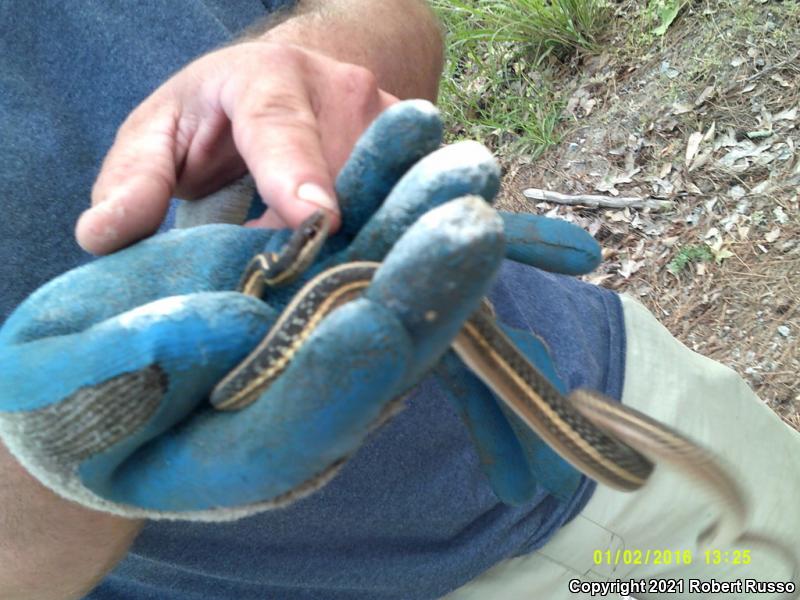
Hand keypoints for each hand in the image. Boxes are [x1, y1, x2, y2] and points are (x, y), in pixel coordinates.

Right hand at [2, 101, 601, 518]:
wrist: (82, 359)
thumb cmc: (58, 392)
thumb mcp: (61, 390)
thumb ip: (130, 368)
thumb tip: (229, 321)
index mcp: (238, 455)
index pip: (304, 424)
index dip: (340, 379)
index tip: (374, 326)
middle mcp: (300, 402)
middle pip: (373, 352)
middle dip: (419, 292)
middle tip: (467, 229)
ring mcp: (313, 340)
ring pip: (381, 282)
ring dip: (423, 223)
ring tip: (464, 166)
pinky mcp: (312, 287)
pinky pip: (356, 235)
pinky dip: (384, 185)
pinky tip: (416, 134)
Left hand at [76, 40, 397, 254]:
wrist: (291, 79)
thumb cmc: (215, 113)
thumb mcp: (160, 131)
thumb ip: (134, 177)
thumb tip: (100, 236)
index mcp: (267, 77)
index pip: (281, 127)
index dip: (297, 175)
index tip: (318, 219)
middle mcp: (340, 89)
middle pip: (343, 178)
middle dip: (322, 242)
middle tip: (291, 295)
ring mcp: (388, 118)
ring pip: (384, 196)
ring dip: (356, 246)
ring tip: (323, 285)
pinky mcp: (415, 148)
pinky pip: (405, 204)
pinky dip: (382, 240)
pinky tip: (358, 266)